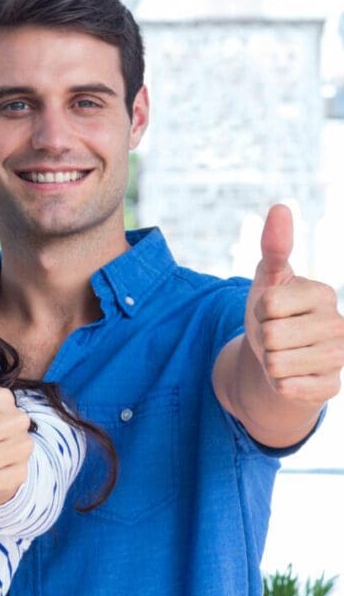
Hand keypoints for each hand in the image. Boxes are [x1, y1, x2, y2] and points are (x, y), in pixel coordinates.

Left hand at [244, 205, 343, 404]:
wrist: (280, 359)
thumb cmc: (273, 315)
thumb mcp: (268, 279)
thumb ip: (274, 246)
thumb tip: (280, 207)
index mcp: (324, 294)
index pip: (267, 304)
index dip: (259, 310)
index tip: (272, 312)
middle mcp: (339, 325)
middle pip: (270, 336)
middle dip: (263, 339)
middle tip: (276, 337)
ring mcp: (339, 358)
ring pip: (276, 364)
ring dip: (270, 362)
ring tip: (283, 355)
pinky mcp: (330, 387)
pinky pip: (285, 387)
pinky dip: (279, 383)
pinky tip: (293, 376)